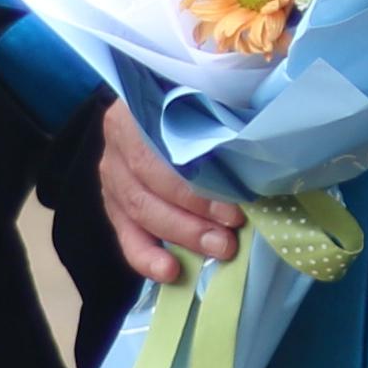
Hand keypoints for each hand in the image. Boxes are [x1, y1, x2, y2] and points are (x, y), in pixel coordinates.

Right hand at [96, 97, 242, 286]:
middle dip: (193, 219)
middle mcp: (118, 136)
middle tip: (229, 240)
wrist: (167, 104)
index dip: (197, 186)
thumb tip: (255, 135)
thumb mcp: (211, 96)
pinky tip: (169, 272)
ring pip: (138, 210)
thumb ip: (224, 111)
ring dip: (179, 236)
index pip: (163, 151)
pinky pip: (125, 232)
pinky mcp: (114, 198)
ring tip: (217, 251)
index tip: (235, 208)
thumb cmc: (198, 104)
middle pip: (149, 184)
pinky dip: (146, 255)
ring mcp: (112, 169)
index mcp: (140, 105)